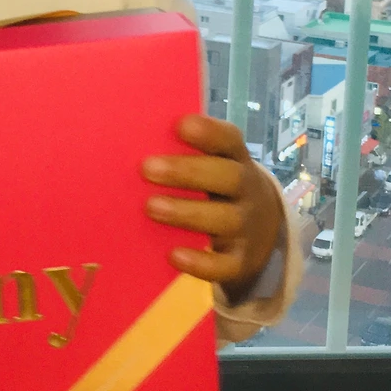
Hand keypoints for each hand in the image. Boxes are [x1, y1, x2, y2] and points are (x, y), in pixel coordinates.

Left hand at [141, 115, 283, 304]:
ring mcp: (246, 227)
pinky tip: (173, 255)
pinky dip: (200, 262)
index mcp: (236, 159)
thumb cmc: (218, 188)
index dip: (209, 133)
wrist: (260, 232)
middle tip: (147, 168)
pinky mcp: (241, 261)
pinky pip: (225, 265)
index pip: (229, 140)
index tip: (181, 125)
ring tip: (151, 207)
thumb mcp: (213, 165)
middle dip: (187, 172)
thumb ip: (183, 153)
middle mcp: (247, 190)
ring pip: (225, 219)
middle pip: (228, 177)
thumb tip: (130, 137)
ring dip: (187, 212)